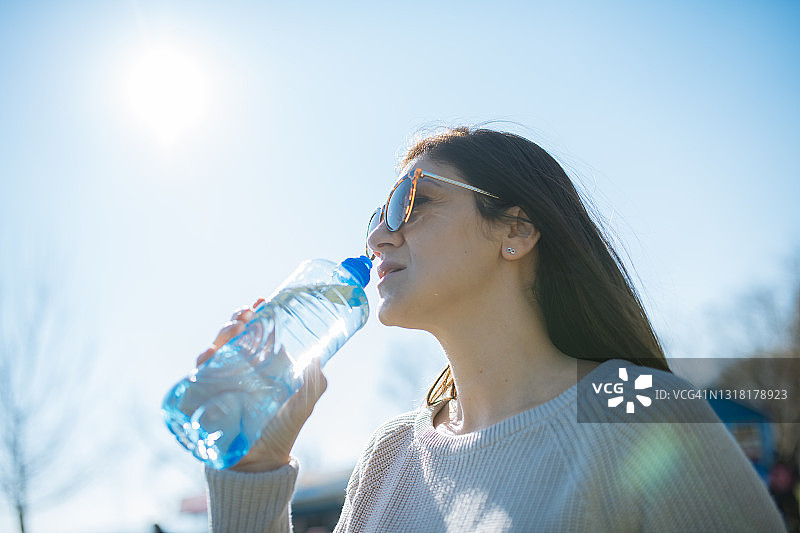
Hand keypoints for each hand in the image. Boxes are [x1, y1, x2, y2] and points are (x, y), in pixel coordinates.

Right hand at [197, 299, 327, 471]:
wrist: (259, 463)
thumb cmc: (281, 432)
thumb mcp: (303, 405)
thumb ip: (314, 384)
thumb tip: (319, 362)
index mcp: (263, 365)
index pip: (257, 332)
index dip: (258, 315)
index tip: (263, 301)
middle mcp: (240, 369)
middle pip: (234, 335)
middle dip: (237, 319)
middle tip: (246, 313)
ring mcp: (221, 380)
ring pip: (216, 348)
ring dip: (223, 334)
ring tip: (234, 327)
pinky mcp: (206, 395)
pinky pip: (199, 373)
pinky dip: (203, 360)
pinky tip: (210, 354)